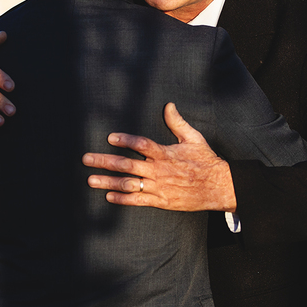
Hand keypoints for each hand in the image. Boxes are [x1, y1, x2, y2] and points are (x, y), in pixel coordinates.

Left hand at [82, 102, 236, 211]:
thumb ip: (177, 122)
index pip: (142, 144)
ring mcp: (159, 187)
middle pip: (127, 164)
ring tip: (91, 180)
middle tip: (87, 159)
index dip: (126, 140)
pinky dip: (123, 199)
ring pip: (129, 184)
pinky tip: (109, 197)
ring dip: (108, 182)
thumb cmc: (206, 161)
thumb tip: (169, 105)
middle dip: (105, 161)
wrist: (219, 187)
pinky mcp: (162, 201)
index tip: (110, 138)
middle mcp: (159, 170)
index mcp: (166, 153)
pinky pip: (138, 201)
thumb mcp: (194, 138)